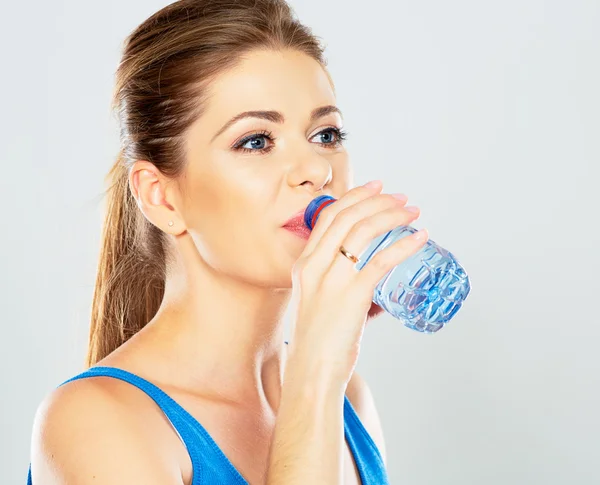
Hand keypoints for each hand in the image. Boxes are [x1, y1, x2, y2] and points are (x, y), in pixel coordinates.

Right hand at [286, 181, 428, 385]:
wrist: (311, 371)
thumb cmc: (318, 340)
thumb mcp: (318, 301)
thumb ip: (343, 285)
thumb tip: (377, 281)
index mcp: (304, 264)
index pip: (327, 218)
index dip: (354, 197)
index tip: (376, 187)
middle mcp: (314, 266)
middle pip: (346, 217)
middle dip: (377, 201)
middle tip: (401, 198)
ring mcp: (331, 280)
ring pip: (362, 232)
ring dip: (391, 216)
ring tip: (412, 212)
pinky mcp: (351, 296)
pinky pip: (381, 261)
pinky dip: (403, 245)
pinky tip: (419, 238)